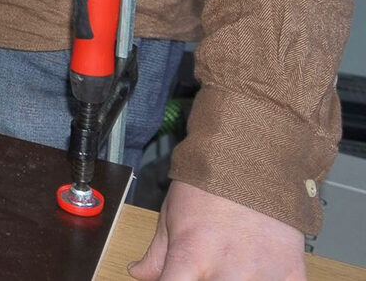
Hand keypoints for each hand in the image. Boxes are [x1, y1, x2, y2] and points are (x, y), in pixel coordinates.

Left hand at [129, 180, 305, 280]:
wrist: (252, 162)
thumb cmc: (206, 187)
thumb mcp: (171, 217)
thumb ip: (156, 254)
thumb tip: (138, 273)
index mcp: (191, 256)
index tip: (171, 280)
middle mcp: (228, 271)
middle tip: (204, 269)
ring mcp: (263, 276)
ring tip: (231, 267)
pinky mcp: (293, 275)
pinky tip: (261, 273)